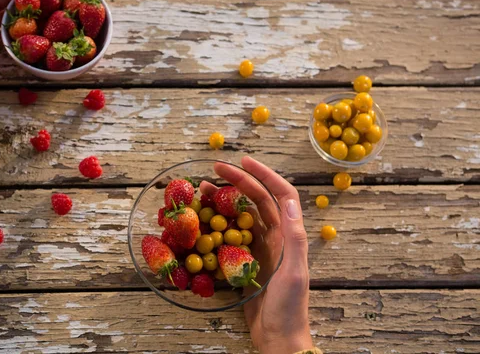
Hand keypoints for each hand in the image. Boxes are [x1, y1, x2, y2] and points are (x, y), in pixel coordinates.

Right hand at [201, 156, 312, 353]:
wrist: (278, 337)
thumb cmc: (289, 307)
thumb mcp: (294, 272)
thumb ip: (294, 238)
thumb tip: (289, 201)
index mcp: (288, 234)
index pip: (280, 194)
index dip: (264, 174)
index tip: (244, 161)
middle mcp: (275, 237)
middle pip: (256, 200)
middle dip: (238, 181)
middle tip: (214, 169)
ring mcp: (259, 248)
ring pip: (241, 215)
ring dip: (224, 200)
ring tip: (203, 190)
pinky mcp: (245, 261)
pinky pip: (230, 235)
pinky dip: (218, 224)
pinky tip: (203, 220)